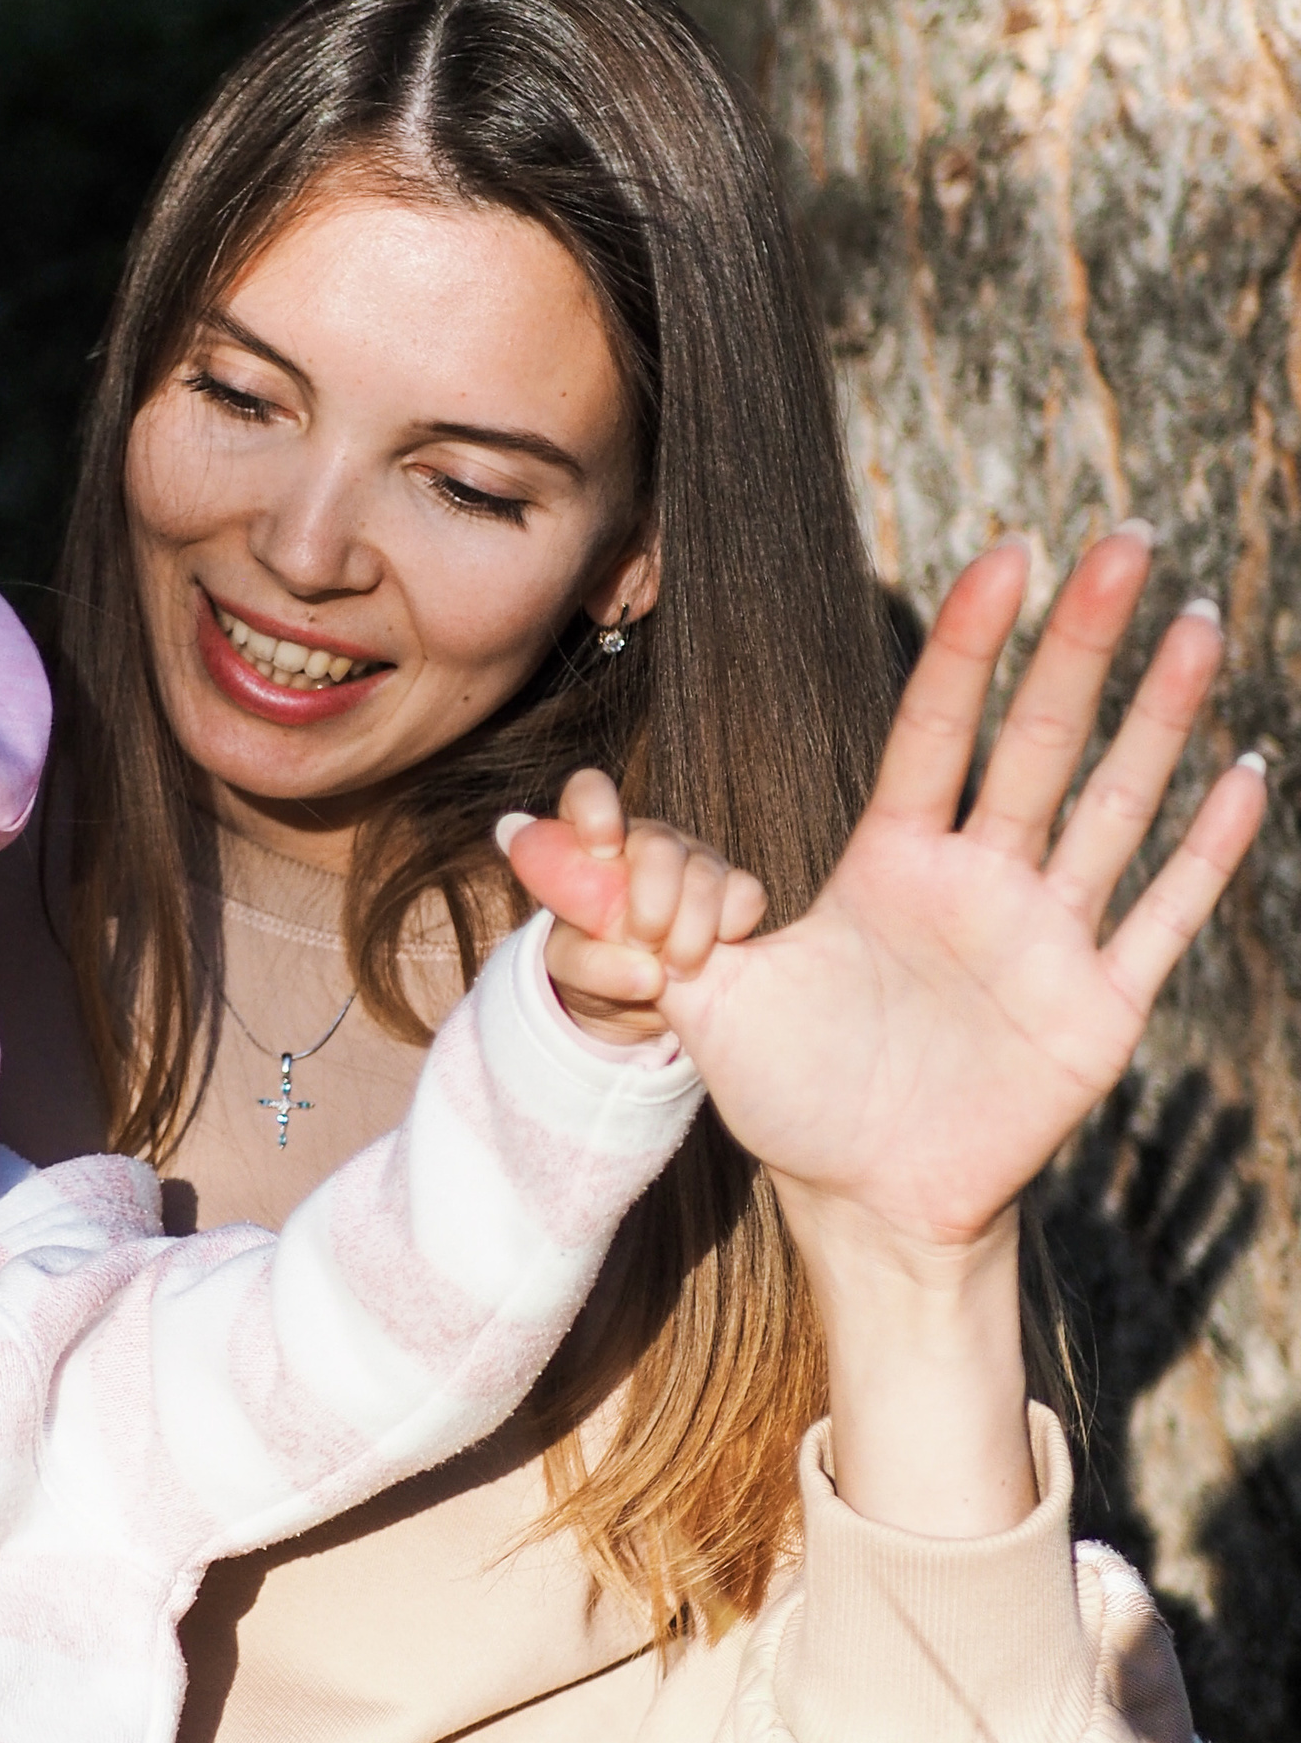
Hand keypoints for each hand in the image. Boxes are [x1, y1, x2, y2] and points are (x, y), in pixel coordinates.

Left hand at [500, 774, 766, 1040]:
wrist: (635, 993)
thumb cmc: (592, 961)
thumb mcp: (569, 968)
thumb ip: (589, 965)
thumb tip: (648, 975)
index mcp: (592, 840)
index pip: (590, 791)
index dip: (597, 811)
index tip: (602, 851)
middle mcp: (645, 840)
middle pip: (657, 844)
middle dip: (652, 904)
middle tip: (641, 944)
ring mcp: (694, 859)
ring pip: (704, 875)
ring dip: (688, 935)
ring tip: (672, 971)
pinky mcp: (735, 887)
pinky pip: (745, 897)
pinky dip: (728, 933)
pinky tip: (705, 955)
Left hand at [658, 529, 1264, 1257]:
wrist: (864, 1200)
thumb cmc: (791, 1093)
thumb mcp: (702, 997)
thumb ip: (628, 911)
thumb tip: (515, 838)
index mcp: (896, 861)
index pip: (937, 728)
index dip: (969, 644)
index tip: (1006, 553)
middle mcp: (982, 880)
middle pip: (1041, 738)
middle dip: (1081, 642)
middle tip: (1124, 541)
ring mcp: (1047, 937)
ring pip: (1116, 804)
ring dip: (1160, 717)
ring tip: (1197, 622)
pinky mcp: (1096, 1007)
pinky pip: (1161, 915)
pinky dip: (1207, 850)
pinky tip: (1247, 773)